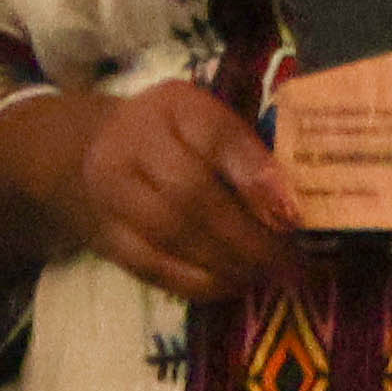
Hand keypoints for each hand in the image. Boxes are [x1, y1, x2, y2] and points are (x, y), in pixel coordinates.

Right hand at [72, 83, 299, 303]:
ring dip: (226, 263)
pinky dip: (197, 283)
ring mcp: (112, 191)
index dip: (256, 176)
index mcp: (175, 106)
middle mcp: (135, 142)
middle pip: (191, 193)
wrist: (97, 152)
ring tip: (266, 276)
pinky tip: (230, 285)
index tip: (294, 215)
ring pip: (171, 234)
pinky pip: (152, 267)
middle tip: (289, 262)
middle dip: (247, 236)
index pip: (217, 136)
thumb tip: (293, 209)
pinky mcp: (106, 235)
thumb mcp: (213, 125)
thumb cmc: (177, 138)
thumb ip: (249, 155)